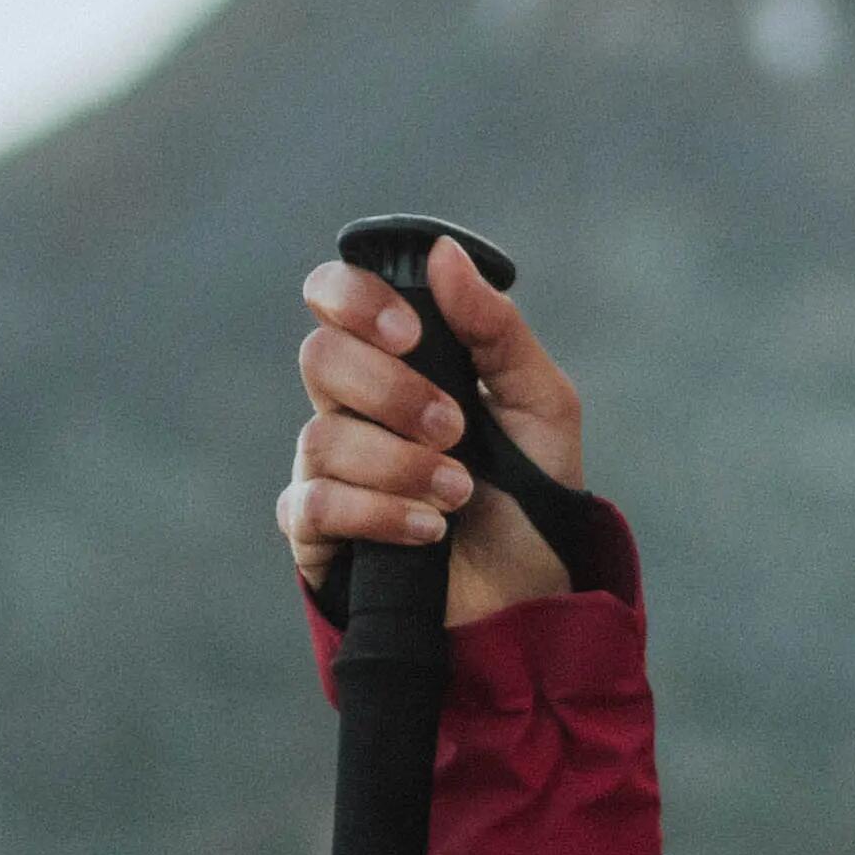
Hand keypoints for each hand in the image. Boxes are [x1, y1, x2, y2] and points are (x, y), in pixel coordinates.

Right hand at [282, 241, 588, 625]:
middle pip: (320, 358)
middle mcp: (351, 409)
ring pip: (320, 437)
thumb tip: (444, 254)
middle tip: (453, 427)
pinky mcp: (316, 537)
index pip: (334, 298)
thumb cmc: (534, 497)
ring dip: (399, 463)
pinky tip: (428, 532)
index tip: (411, 332)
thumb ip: (497, 328)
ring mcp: (328, 471)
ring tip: (458, 493)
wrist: (533, 599)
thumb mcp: (541, 405)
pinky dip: (376, 512)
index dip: (354, 298)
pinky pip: (313, 506)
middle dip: (390, 391)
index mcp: (398, 363)